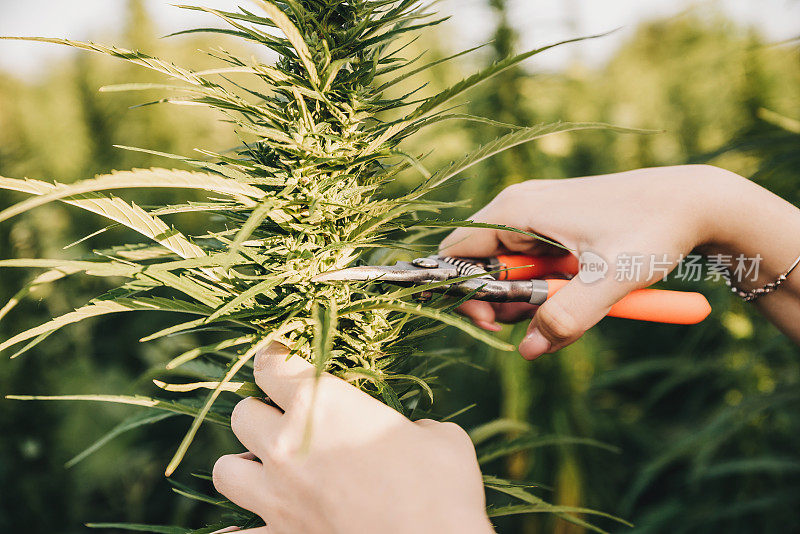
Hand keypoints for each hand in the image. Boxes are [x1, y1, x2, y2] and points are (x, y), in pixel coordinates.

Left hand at [212, 343, 493, 533]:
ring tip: (268, 470)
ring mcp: (276, 498)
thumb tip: (414, 435)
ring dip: (244, 466)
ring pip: (225, 470)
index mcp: (323, 405)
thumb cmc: (442, 490)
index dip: (274, 356)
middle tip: (285, 420)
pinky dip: (240, 530)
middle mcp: (287, 446)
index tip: (282, 357)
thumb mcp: (439, 438)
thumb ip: (413, 427)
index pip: (272, 365)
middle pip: (241, 414)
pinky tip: (259, 524)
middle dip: (261, 413)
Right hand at [441, 165, 799, 358]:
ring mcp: (536, 215)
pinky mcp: (554, 224)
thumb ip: (568, 317)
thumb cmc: (653, 230)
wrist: (693, 201)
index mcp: (517, 210)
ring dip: (529, 298)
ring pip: (507, 268)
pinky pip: (532, 263)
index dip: (463, 293)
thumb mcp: (611, 279)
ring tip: (570, 304)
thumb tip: (527, 350)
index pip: (456, 253)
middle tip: (537, 321)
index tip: (493, 322)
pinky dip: (547, 286)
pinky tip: (578, 291)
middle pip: (479, 265)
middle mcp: (519, 207)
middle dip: (501, 301)